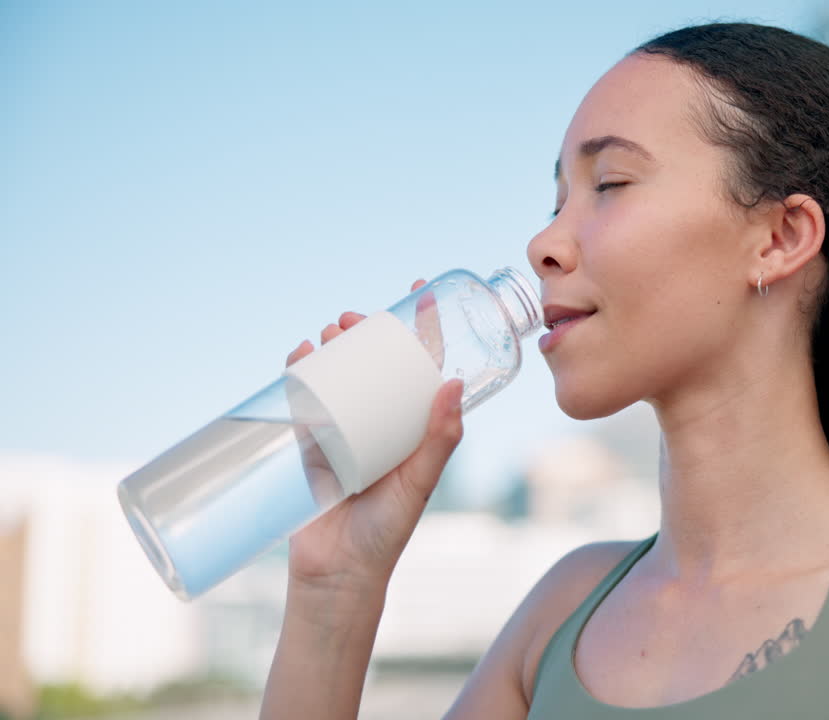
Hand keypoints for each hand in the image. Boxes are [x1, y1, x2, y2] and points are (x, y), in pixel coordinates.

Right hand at [283, 278, 462, 594]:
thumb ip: (439, 440)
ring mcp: (346, 431)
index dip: (424, 328)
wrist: (335, 574)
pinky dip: (301, 372)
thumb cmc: (386, 533)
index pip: (425, 367)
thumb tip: (454, 384)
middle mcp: (384, 424)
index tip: (419, 292)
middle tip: (354, 318)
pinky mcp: (312, 444)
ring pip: (341, 375)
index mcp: (416, 428)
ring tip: (330, 333)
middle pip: (377, 363)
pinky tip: (300, 357)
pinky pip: (306, 398)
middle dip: (366, 332)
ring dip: (335, 346)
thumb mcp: (418, 484)